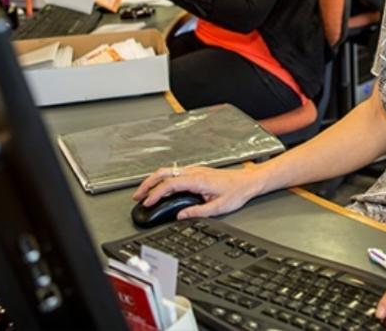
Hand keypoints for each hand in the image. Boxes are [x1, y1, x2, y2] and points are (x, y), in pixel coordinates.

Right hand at [132, 164, 263, 218]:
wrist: (248, 181)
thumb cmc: (236, 192)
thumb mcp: (218, 208)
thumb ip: (197, 212)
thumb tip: (180, 216)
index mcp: (197, 180)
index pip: (169, 184)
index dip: (155, 194)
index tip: (147, 203)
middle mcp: (194, 172)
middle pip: (164, 173)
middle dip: (147, 184)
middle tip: (137, 196)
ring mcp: (195, 170)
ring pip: (168, 171)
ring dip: (154, 180)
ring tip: (144, 193)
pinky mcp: (197, 171)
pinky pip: (174, 172)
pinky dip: (162, 178)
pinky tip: (160, 187)